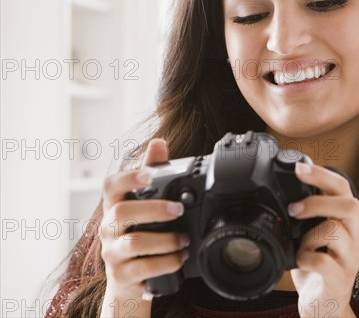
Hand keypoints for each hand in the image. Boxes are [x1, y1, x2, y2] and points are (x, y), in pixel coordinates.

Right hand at [99, 139, 189, 304]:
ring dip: (164, 240)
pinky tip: (180, 258)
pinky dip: (165, 263)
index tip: (148, 175)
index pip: (110, 186)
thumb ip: (151, 173)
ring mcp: (112, 252)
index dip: (127, 177)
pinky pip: (142, 268)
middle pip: (121, 213)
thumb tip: (158, 142)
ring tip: (184, 240)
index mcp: (115, 205)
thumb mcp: (145, 204)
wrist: (131, 280)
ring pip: (133, 242)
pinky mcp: (121, 276)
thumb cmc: (140, 234)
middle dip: (153, 209)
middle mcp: (108, 228)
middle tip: (178, 210)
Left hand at [288, 162, 358, 317]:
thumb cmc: (316, 268)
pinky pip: (325, 262)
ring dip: (310, 234)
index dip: (323, 175)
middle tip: (295, 208)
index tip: (299, 168)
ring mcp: (350, 260)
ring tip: (300, 244)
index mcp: (346, 222)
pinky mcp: (340, 281)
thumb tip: (282, 192)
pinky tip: (301, 260)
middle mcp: (354, 238)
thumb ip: (304, 216)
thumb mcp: (310, 235)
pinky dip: (307, 258)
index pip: (343, 188)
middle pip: (350, 206)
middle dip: (319, 201)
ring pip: (337, 232)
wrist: (324, 306)